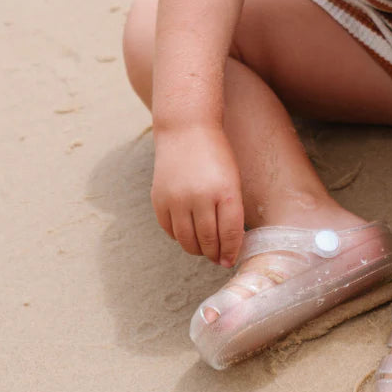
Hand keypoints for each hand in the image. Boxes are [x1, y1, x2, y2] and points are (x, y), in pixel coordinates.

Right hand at [151, 125, 243, 266]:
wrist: (186, 129)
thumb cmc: (216, 155)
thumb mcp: (232, 180)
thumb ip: (232, 210)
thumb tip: (229, 244)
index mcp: (225, 192)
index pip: (230, 234)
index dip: (231, 252)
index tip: (231, 261)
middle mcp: (199, 197)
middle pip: (207, 240)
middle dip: (215, 254)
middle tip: (218, 259)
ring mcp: (176, 199)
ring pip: (186, 240)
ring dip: (197, 250)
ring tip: (204, 250)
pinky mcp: (159, 199)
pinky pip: (169, 230)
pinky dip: (179, 237)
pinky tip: (188, 235)